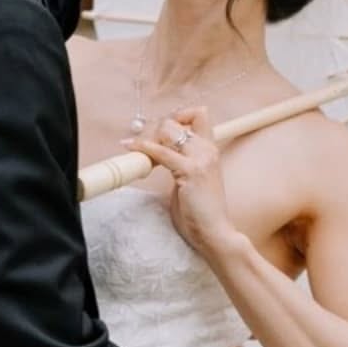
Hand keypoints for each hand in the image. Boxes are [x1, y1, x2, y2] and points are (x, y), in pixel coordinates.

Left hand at [125, 106, 237, 260]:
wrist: (215, 232)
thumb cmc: (201, 212)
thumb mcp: (192, 179)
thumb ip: (180, 163)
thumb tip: (159, 153)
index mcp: (210, 149)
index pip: (199, 114)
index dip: (178, 116)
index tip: (161, 130)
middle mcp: (207, 149)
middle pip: (177, 120)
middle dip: (154, 127)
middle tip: (140, 141)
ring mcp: (200, 159)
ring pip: (168, 129)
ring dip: (147, 136)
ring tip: (134, 146)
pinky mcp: (190, 171)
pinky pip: (162, 152)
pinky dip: (144, 148)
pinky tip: (132, 148)